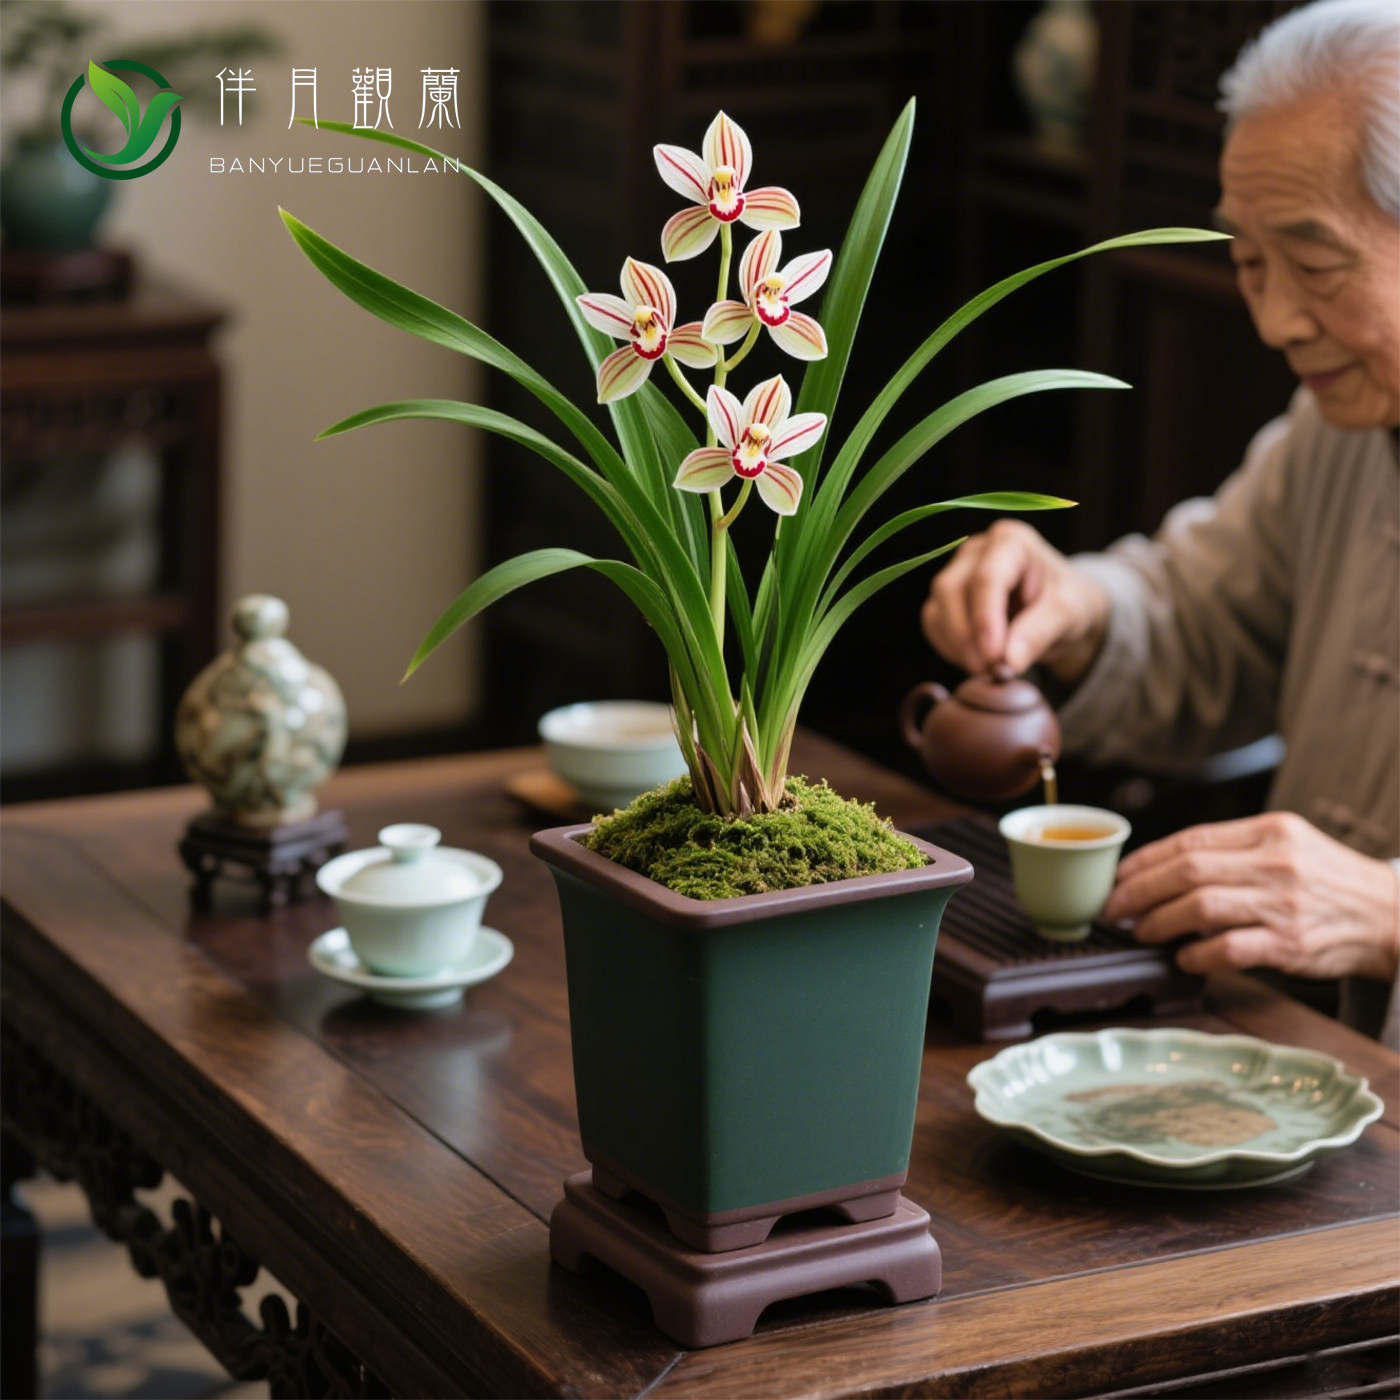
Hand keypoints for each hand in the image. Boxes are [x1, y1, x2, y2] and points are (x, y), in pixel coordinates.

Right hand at [920, 520, 1109, 683]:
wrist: (1058, 611)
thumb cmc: (1066, 602)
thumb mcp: (1068, 614)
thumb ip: (1040, 633)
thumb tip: (1008, 662)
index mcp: (1011, 541)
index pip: (986, 577)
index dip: (985, 619)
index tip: (994, 657)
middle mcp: (976, 551)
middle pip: (951, 589)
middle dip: (966, 636)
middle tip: (990, 670)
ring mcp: (956, 572)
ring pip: (937, 608)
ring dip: (957, 645)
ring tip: (988, 669)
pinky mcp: (945, 598)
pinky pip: (933, 624)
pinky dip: (950, 648)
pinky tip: (976, 660)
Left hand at [1104, 812, 1399, 983]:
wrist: (1391, 916)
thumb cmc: (1328, 882)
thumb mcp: (1287, 846)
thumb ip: (1233, 851)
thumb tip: (1164, 870)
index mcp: (1269, 831)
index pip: (1191, 840)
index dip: (1145, 860)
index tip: (1118, 876)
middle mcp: (1275, 862)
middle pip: (1187, 871)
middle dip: (1140, 891)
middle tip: (1115, 908)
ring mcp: (1284, 903)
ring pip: (1201, 906)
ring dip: (1160, 922)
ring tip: (1141, 932)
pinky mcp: (1292, 943)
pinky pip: (1229, 948)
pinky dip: (1198, 954)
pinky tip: (1183, 957)